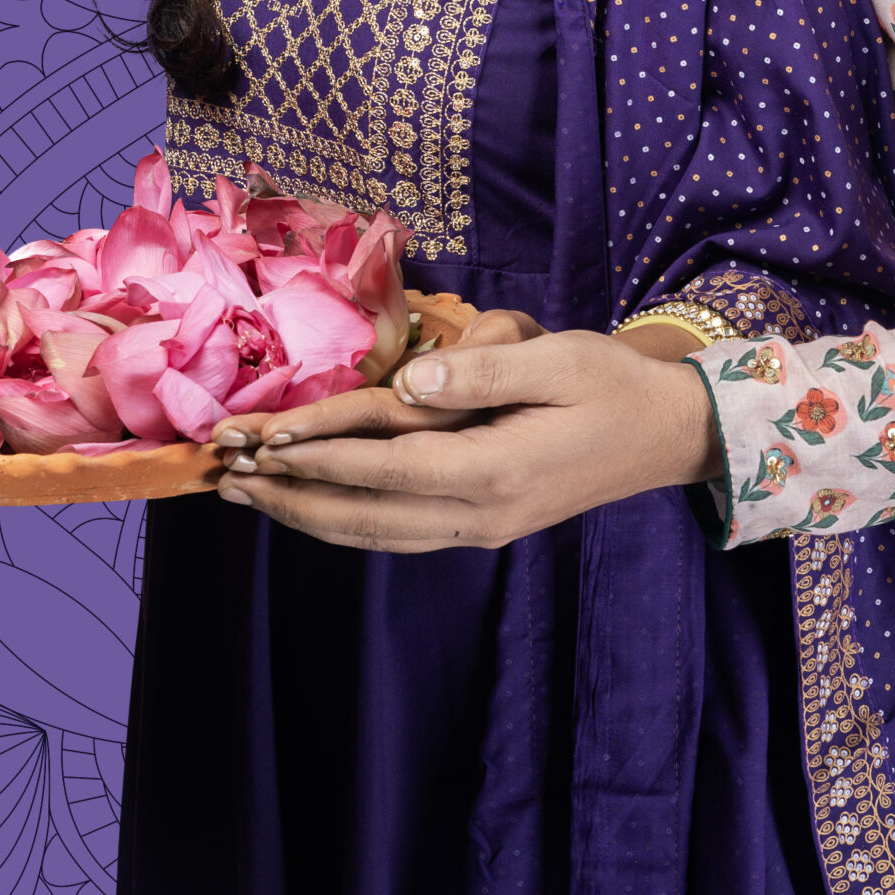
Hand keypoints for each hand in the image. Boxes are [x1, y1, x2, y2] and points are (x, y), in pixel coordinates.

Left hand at [211, 328, 722, 552]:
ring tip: (250, 497)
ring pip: (375, 535)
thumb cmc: (614, 385)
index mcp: (496, 470)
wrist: (669, 435)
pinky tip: (314, 507)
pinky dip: (347, 523)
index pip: (384, 465)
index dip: (319, 451)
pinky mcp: (484, 527)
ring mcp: (483, 530)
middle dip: (291, 497)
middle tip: (225, 478)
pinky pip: (398, 534)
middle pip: (364, 515)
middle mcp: (481, 514)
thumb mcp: (558, 358)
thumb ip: (482, 370)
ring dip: (308, 517)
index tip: (263, 439)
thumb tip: (407, 385)